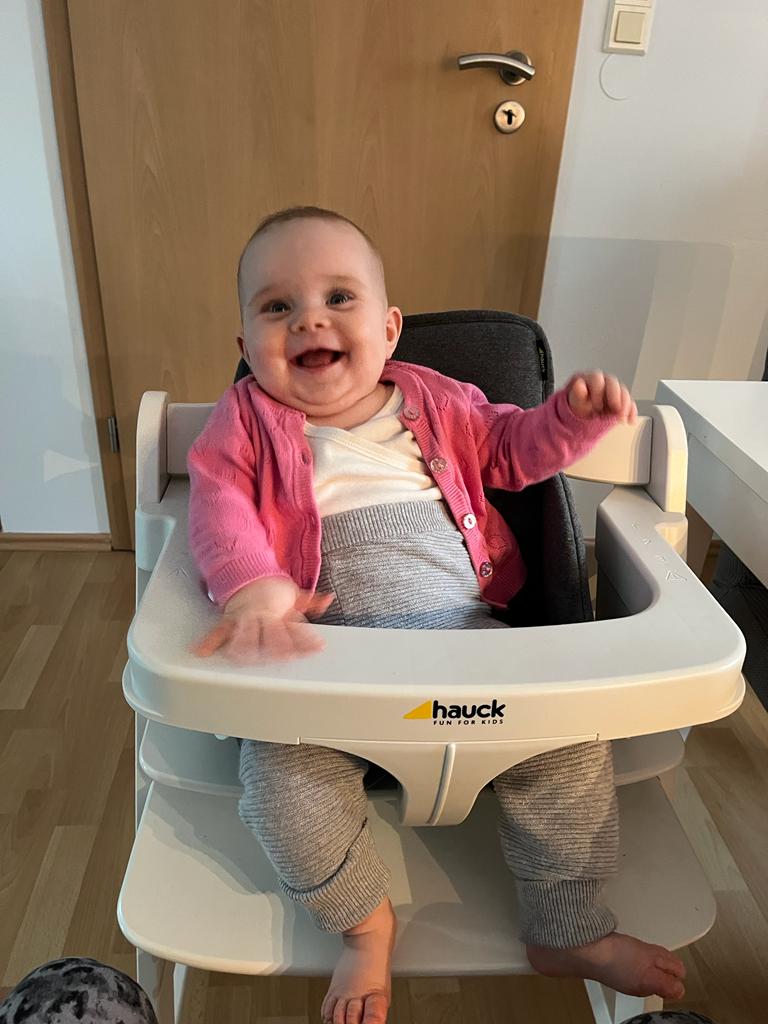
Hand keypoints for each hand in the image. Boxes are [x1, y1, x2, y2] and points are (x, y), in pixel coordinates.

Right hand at [192, 577, 334, 663]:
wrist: (247, 573)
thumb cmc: (270, 589)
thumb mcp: (293, 594)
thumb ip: (311, 602)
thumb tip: (328, 600)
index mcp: (278, 612)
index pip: (293, 628)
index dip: (305, 639)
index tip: (316, 646)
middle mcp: (261, 616)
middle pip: (271, 635)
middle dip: (279, 647)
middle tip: (286, 657)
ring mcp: (243, 619)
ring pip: (244, 636)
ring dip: (245, 649)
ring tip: (244, 660)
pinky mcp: (228, 620)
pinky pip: (217, 631)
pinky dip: (208, 641)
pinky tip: (202, 651)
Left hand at [567, 371, 636, 423]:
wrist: (584, 415)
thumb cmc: (579, 405)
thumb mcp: (576, 401)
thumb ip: (577, 393)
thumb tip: (579, 385)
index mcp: (592, 379)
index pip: (597, 379)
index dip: (598, 391)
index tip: (597, 405)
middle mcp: (605, 382)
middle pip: (613, 384)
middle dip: (615, 396)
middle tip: (614, 409)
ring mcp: (616, 391)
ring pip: (624, 393)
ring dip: (625, 405)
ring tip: (621, 418)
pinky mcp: (623, 401)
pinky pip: (631, 404)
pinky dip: (631, 412)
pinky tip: (630, 420)